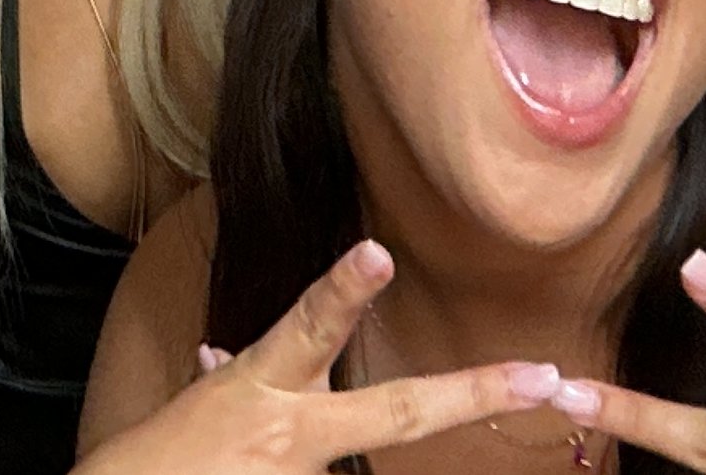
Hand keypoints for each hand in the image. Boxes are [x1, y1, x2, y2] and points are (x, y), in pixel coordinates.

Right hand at [76, 242, 561, 473]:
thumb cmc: (161, 457)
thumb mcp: (202, 403)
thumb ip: (233, 379)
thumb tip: (222, 356)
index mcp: (260, 386)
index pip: (305, 327)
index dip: (342, 290)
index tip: (377, 252)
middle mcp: (289, 433)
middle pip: (395, 411)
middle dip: (474, 392)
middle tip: (544, 376)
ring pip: (360, 463)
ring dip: (352, 446)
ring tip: (281, 454)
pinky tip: (263, 473)